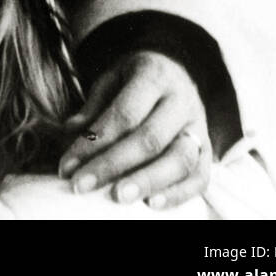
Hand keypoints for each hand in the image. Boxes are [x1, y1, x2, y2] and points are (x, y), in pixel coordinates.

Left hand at [58, 50, 211, 209]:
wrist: (175, 70)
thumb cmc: (135, 80)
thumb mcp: (111, 79)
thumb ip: (93, 106)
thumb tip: (71, 133)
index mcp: (154, 76)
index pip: (124, 114)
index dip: (94, 142)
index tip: (67, 166)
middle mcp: (181, 100)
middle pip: (150, 138)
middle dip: (114, 165)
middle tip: (83, 186)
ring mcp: (198, 126)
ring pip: (180, 159)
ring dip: (146, 182)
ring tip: (118, 198)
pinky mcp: (208, 150)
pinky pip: (200, 177)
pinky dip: (177, 194)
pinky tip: (151, 205)